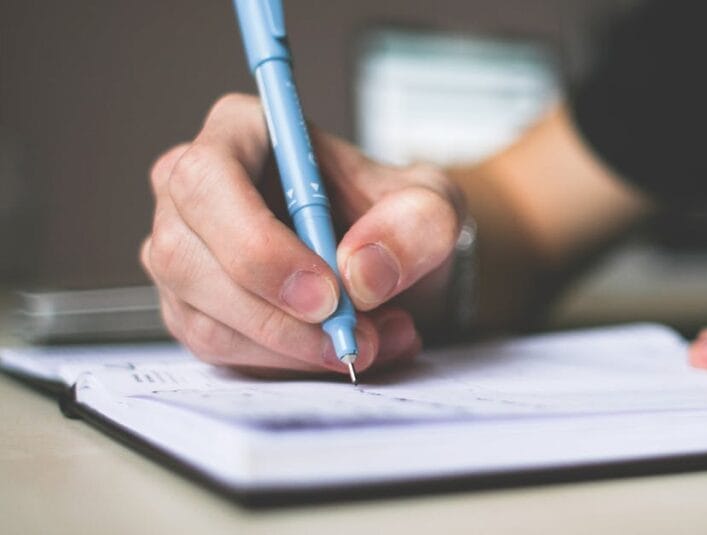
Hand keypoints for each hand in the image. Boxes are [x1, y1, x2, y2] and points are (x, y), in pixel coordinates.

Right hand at [141, 94, 464, 376]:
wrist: (393, 263)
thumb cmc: (397, 217)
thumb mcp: (434, 206)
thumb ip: (415, 224)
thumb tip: (361, 272)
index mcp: (240, 132)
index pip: (208, 180)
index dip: (257, 244)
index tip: (327, 293)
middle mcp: (192, 190)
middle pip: (187, 257)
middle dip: (277, 315)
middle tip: (351, 337)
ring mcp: (183, 253)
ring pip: (204, 317)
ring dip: (293, 348)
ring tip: (371, 341)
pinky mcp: (193, 310)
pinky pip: (221, 352)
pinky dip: (288, 364)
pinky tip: (341, 349)